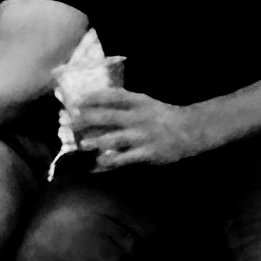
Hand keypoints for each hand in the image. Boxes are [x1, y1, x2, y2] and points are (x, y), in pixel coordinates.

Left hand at [71, 85, 206, 171]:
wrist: (191, 130)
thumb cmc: (163, 116)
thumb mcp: (146, 104)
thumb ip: (125, 105)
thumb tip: (97, 107)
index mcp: (139, 101)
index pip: (112, 96)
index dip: (93, 98)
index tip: (77, 102)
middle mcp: (139, 117)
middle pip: (108, 116)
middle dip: (87, 120)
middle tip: (69, 123)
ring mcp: (143, 135)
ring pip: (114, 139)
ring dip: (96, 142)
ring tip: (82, 145)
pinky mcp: (147, 152)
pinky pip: (124, 159)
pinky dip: (110, 162)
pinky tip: (98, 165)